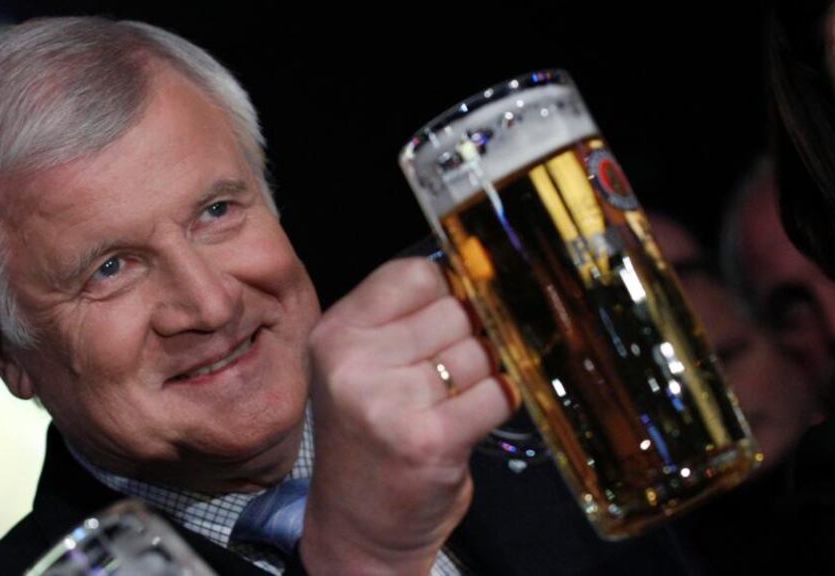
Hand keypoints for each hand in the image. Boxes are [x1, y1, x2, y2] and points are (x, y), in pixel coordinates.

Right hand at [300, 258, 517, 574]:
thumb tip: (479, 275)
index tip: (442, 324)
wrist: (358, 525)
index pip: (417, 274)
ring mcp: (389, 402)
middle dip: (466, 339)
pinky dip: (498, 403)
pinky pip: (497, 393)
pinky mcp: (429, 440)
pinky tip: (472, 419)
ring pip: (481, 352)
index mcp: (335, 334)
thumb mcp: (361, 365)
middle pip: (455, 310)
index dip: (444, 295)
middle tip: (443, 377)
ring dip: (481, 377)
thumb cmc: (368, 439)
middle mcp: (354, 363)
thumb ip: (403, 317)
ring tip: (448, 405)